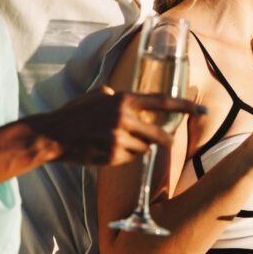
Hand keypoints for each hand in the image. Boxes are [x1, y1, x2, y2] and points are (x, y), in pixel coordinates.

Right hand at [39, 86, 204, 165]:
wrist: (53, 135)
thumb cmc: (73, 113)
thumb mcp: (95, 95)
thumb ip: (112, 95)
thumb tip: (117, 94)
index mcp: (123, 99)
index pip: (162, 102)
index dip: (184, 106)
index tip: (200, 109)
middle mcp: (124, 118)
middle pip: (159, 135)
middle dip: (164, 140)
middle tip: (165, 140)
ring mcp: (119, 138)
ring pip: (143, 149)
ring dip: (137, 148)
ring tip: (115, 142)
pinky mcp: (113, 156)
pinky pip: (129, 159)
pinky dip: (123, 156)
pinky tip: (106, 150)